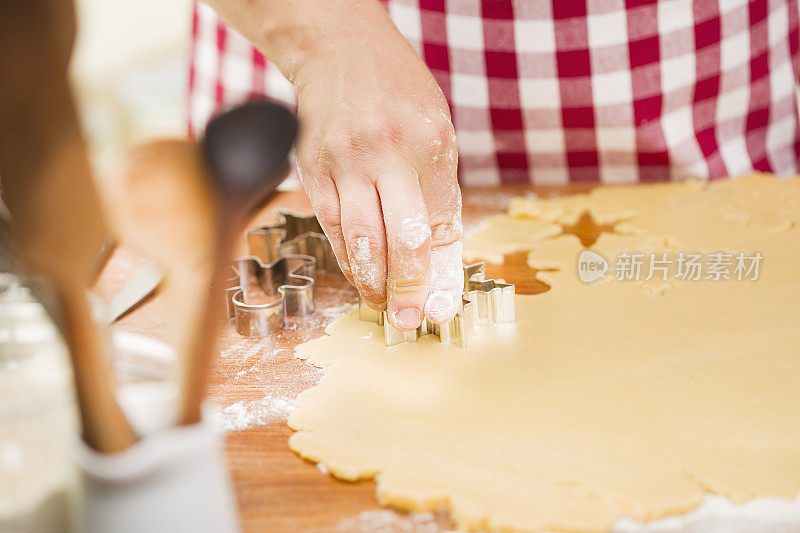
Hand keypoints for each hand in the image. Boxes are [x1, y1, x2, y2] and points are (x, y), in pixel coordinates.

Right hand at [292, 13, 462, 330]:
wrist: (338, 49)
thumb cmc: (397, 91)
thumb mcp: (437, 127)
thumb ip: (439, 189)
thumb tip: (441, 254)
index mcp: (427, 141)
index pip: (439, 221)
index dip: (441, 270)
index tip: (443, 304)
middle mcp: (385, 153)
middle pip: (400, 237)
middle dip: (408, 288)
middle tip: (412, 321)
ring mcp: (344, 163)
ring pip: (360, 241)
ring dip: (373, 284)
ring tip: (385, 308)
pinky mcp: (313, 171)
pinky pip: (332, 228)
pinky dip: (349, 260)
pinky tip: (361, 279)